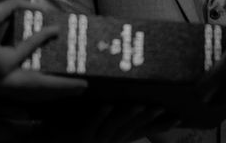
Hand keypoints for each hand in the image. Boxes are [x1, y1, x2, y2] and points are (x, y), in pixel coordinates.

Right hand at [0, 0, 86, 100]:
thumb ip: (12, 7)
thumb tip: (35, 5)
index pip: (26, 51)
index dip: (42, 38)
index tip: (57, 30)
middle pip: (35, 88)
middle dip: (61, 88)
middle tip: (84, 86)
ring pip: (27, 96)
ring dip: (51, 94)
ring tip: (74, 91)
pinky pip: (17, 95)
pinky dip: (35, 93)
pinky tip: (48, 91)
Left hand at [35, 103, 180, 142]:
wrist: (48, 142)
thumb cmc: (71, 128)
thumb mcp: (96, 120)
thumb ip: (111, 110)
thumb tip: (125, 87)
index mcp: (115, 137)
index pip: (141, 131)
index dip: (160, 126)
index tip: (177, 116)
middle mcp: (108, 141)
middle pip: (132, 129)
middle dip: (148, 118)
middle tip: (161, 106)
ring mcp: (94, 141)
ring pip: (115, 128)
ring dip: (127, 116)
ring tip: (139, 105)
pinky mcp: (78, 139)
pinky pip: (90, 126)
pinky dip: (99, 116)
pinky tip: (106, 105)